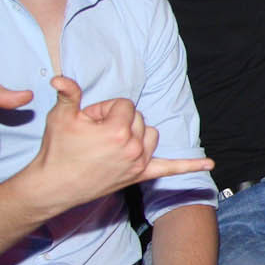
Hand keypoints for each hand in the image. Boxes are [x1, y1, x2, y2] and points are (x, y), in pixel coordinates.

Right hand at [33, 77, 213, 208]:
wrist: (54, 185)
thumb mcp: (61, 117)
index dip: (103, 109)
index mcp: (118, 131)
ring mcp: (139, 162)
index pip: (124, 105)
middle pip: (137, 118)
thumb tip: (61, 78)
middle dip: (116, 120)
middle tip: (92, 133)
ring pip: (151, 134)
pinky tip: (210, 164)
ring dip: (137, 133)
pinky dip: (190, 166)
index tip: (87, 121)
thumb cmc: (57, 150)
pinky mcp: (140, 175)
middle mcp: (134, 147)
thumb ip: (69, 93)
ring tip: (112, 141)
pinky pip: (171, 169)